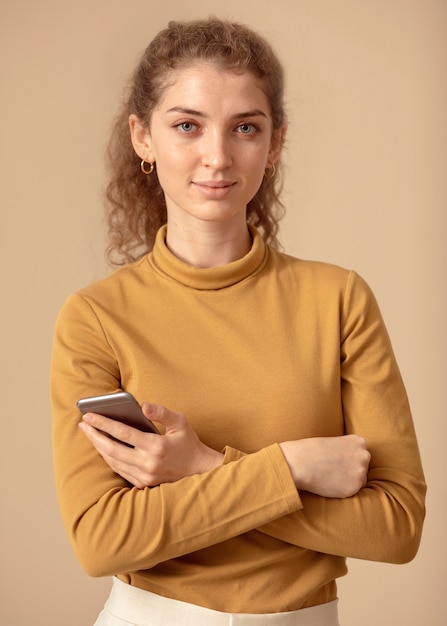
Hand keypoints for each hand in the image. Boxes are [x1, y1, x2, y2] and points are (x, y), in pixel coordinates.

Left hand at [79, 403, 223, 487]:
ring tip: (90, 433)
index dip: (103, 423)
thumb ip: (161, 412)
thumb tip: (143, 405)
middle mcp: (148, 464)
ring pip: (113, 461)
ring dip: (99, 447)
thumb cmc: (188, 442)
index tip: (89, 416)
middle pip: (112, 449)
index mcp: (157, 447)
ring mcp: (145, 476)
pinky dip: (108, 458)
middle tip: (83, 424)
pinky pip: (119, 470)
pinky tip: (103, 446)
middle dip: (94, 436)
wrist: (199, 470)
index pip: (123, 433)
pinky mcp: (143, 483)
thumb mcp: (180, 422)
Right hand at [279, 435, 369, 497]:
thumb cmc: (311, 451)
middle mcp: (364, 455)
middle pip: (363, 468)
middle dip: (351, 471)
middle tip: (333, 471)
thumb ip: (347, 450)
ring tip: (330, 477)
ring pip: (359, 481)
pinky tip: (331, 483)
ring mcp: (361, 471)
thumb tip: (351, 462)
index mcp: (359, 442)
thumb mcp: (334, 442)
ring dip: (348, 482)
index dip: (348, 460)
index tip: (336, 462)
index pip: (361, 455)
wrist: (300, 462)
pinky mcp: (355, 487)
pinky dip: (343, 491)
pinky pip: (352, 492)